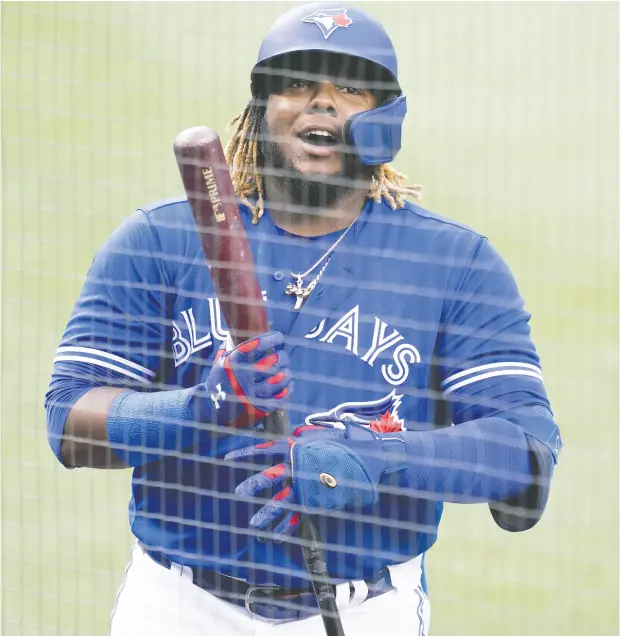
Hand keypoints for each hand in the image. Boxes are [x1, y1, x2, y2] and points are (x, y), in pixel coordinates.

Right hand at [203, 331, 291, 429]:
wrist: (212, 410)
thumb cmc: (220, 381)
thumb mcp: (220, 362)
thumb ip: (230, 347)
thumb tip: (242, 328)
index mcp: (233, 363)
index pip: (256, 345)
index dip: (271, 338)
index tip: (278, 336)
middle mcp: (243, 378)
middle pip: (273, 362)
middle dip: (282, 357)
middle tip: (282, 356)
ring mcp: (252, 394)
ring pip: (279, 380)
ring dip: (286, 374)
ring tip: (285, 371)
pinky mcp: (259, 408)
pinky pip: (280, 398)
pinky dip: (287, 391)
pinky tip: (288, 386)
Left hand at [225, 423, 405, 536]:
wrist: (370, 458)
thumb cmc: (347, 443)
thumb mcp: (321, 435)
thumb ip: (303, 439)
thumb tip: (292, 439)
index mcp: (297, 447)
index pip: (265, 448)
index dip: (246, 452)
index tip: (228, 457)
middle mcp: (299, 465)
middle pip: (269, 476)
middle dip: (252, 485)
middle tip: (238, 492)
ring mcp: (308, 484)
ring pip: (281, 501)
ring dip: (267, 514)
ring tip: (254, 526)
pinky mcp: (319, 500)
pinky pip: (299, 515)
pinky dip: (288, 526)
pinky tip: (278, 535)